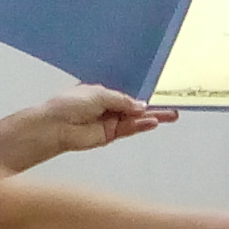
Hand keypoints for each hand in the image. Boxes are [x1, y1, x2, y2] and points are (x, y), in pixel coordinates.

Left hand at [36, 85, 176, 154]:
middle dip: (153, 107)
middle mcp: (107, 107)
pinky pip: (129, 128)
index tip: (160, 93)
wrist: (55, 126)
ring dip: (153, 117)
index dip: (142, 94)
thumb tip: (141, 105)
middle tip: (173, 108)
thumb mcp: (100, 94)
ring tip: (171, 115)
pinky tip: (154, 122)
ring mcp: (110, 122)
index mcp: (102, 93)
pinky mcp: (110, 135)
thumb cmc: (69, 104)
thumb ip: (123, 100)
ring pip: (136, 119)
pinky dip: (142, 125)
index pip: (127, 93)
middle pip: (135, 107)